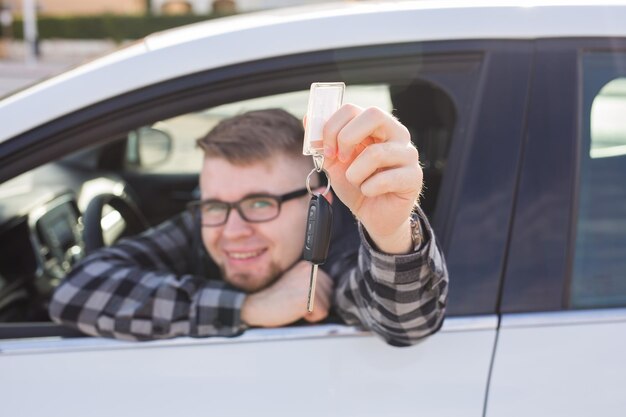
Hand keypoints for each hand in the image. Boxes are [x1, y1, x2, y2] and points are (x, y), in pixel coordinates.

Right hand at [241, 261, 332, 327]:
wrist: (255, 304)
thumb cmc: (274, 298)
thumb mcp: (295, 282)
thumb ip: (310, 283)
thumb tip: (328, 293)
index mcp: (308, 266)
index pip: (328, 286)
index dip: (315, 298)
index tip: (297, 297)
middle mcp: (311, 270)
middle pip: (330, 295)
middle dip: (316, 304)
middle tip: (294, 302)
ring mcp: (310, 282)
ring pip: (327, 305)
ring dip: (312, 311)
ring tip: (294, 306)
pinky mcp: (308, 296)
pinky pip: (321, 314)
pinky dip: (310, 318)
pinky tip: (294, 310)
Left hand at [321, 105, 421, 253]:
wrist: (374, 215)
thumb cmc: (357, 184)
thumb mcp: (334, 162)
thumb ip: (323, 142)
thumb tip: (308, 118)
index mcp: (376, 125)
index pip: (353, 109)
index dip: (333, 127)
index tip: (326, 149)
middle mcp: (396, 133)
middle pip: (374, 115)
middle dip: (346, 137)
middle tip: (339, 159)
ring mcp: (408, 154)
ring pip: (376, 153)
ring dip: (355, 173)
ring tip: (357, 182)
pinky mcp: (414, 177)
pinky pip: (385, 179)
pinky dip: (368, 189)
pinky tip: (370, 192)